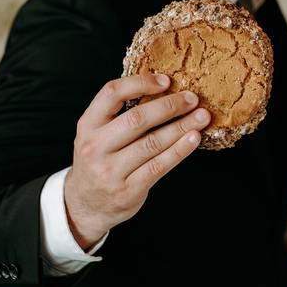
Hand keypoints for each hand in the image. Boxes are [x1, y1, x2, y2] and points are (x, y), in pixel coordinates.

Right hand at [63, 73, 210, 247]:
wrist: (85, 206)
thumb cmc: (98, 161)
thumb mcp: (96, 134)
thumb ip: (118, 114)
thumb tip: (164, 90)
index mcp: (87, 125)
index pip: (112, 93)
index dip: (140, 82)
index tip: (166, 80)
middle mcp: (95, 147)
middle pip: (137, 119)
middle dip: (170, 106)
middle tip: (192, 99)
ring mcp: (110, 171)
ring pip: (153, 142)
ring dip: (182, 127)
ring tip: (202, 117)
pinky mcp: (128, 190)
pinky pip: (159, 165)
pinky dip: (180, 150)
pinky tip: (194, 138)